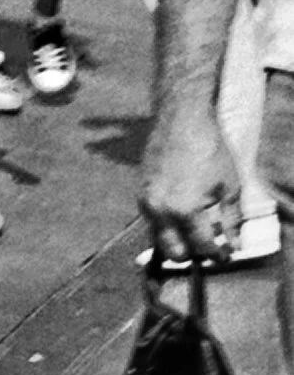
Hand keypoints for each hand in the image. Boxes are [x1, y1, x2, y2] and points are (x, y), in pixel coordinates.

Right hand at [143, 112, 246, 266]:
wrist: (182, 120)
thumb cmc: (210, 150)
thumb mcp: (230, 187)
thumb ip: (231, 221)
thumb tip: (233, 244)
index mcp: (185, 210)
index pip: (202, 247)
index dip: (218, 254)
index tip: (226, 254)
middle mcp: (160, 209)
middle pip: (173, 252)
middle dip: (192, 255)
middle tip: (209, 247)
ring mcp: (147, 200)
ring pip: (158, 236)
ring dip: (177, 240)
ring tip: (196, 231)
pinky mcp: (141, 190)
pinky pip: (153, 218)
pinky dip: (167, 224)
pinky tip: (183, 214)